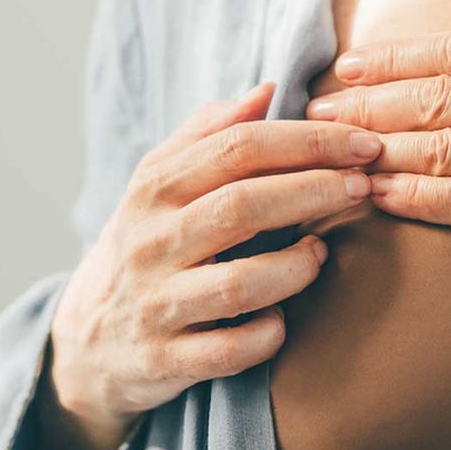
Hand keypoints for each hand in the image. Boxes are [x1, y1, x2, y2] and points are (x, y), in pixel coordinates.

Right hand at [45, 83, 379, 449]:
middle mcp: (151, 242)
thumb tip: (269, 90)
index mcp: (155, 188)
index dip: (309, 141)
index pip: (238, 147)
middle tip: (363, 187)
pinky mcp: (165, 360)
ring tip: (321, 254)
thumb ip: (212, 133)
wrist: (87, 342)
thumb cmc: (148, 245)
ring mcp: (157, 303)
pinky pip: (229, 350)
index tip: (363, 144)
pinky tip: (283, 319)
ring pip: (239, 283)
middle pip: (243, 205)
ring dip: (295, 267)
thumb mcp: (161, 183)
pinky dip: (267, 334)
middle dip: (314, 191)